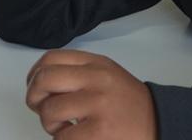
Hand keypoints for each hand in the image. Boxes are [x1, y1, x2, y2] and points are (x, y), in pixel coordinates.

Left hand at [25, 50, 155, 139]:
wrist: (157, 122)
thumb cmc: (126, 102)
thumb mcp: (106, 74)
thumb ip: (78, 71)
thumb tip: (40, 81)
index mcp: (96, 64)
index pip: (51, 59)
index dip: (34, 75)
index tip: (36, 88)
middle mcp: (97, 79)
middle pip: (45, 80)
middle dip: (34, 97)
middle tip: (42, 109)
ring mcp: (99, 104)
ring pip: (50, 110)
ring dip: (50, 124)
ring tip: (64, 127)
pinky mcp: (99, 131)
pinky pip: (62, 137)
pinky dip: (62, 139)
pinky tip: (76, 136)